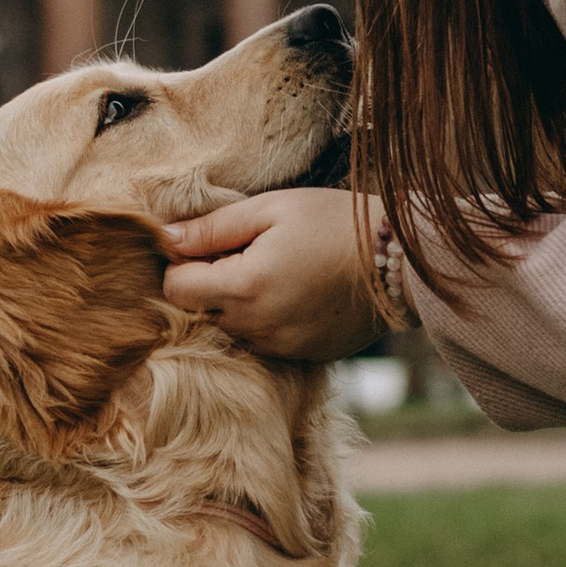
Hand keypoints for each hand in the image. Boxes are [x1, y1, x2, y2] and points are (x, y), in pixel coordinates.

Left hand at [160, 189, 381, 360]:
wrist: (402, 260)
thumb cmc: (336, 223)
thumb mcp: (272, 209)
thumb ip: (213, 227)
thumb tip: (164, 239)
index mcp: (243, 287)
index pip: (174, 289)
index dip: (183, 264)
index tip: (210, 245)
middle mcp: (256, 327)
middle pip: (199, 312)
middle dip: (211, 284)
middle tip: (249, 253)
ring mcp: (280, 348)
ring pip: (230, 329)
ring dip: (238, 304)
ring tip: (278, 272)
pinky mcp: (302, 357)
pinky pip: (262, 342)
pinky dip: (266, 320)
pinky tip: (296, 294)